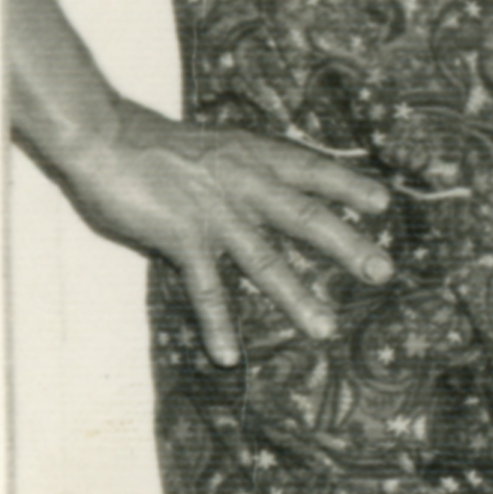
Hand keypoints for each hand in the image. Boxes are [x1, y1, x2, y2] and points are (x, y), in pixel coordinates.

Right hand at [49, 101, 394, 366]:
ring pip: (266, 260)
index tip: (384, 203)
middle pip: (307, 217)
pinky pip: (206, 289)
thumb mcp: (222, 150)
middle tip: (383, 271)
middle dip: (349, 246)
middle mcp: (247, 184)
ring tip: (325, 328)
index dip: (350, 185)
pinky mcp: (183, 239)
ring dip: (297, 297)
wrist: (107, 139)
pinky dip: (218, 323)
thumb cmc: (164, 147)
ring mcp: (217, 214)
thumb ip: (250, 177)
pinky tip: (229, 354)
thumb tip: (275, 204)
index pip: (315, 169)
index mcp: (258, 157)